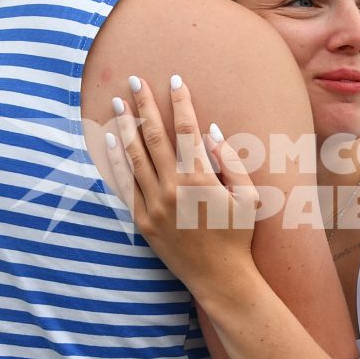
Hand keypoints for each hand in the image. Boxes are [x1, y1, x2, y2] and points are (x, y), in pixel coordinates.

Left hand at [102, 75, 259, 294]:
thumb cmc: (238, 236)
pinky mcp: (142, 221)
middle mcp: (172, 188)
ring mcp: (153, 205)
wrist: (219, 278)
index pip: (187, 129)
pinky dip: (117, 161)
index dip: (180, 102)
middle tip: (135, 81)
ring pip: (134, 156)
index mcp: (199, 179)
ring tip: (116, 103)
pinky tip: (112, 141)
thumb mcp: (248, 197)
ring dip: (125, 126)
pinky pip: (125, 184)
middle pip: (154, 136)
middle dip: (144, 105)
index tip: (175, 80)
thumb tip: (210, 132)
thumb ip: (231, 161)